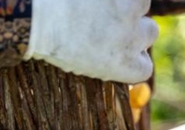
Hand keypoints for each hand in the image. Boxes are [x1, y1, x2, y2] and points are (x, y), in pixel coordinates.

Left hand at [25, 0, 157, 83]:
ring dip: (125, 3)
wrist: (35, 13)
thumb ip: (108, 62)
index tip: (120, 49)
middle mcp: (134, 40)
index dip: (133, 56)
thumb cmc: (49, 40)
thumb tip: (118, 54)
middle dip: (134, 26)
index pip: (145, 67)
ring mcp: (130, 10)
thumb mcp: (82, 65)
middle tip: (110, 20)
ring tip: (99, 4)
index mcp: (125, 66)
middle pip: (150, 32)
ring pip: (141, 4)